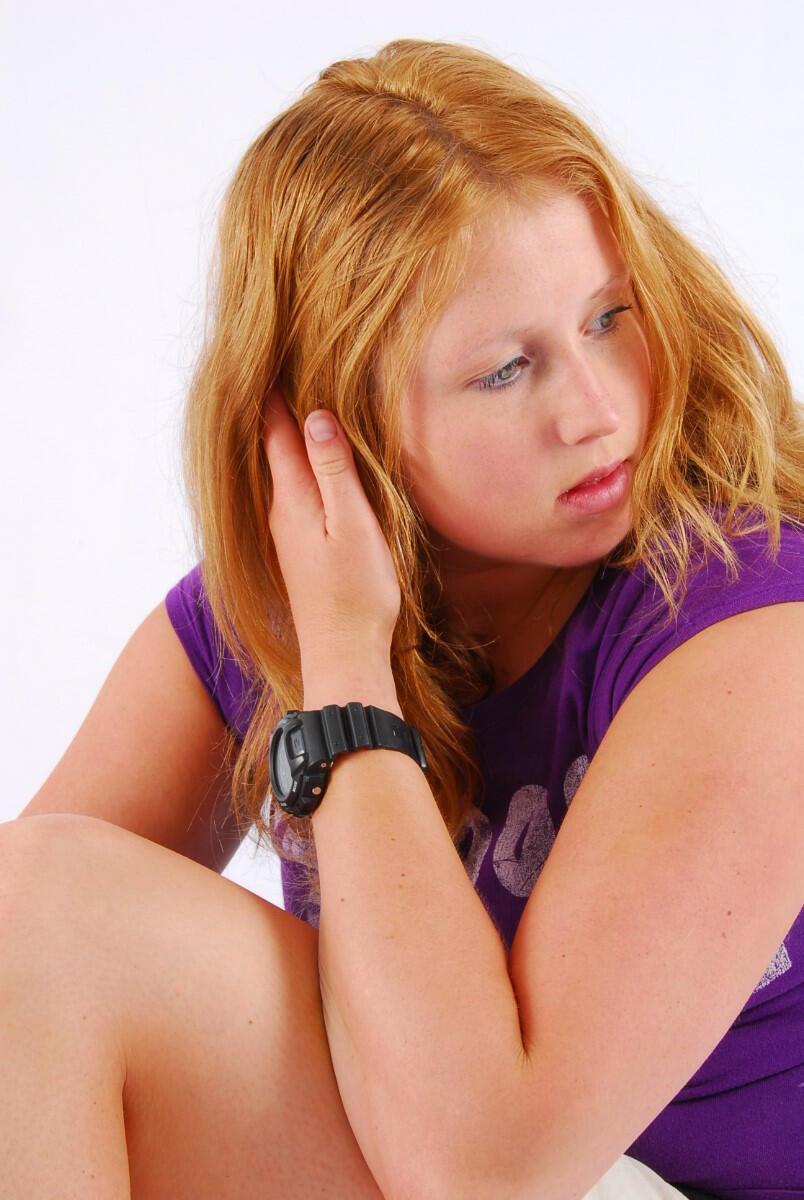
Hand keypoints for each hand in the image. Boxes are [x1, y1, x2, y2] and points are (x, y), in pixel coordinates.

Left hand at [262, 383, 401, 669]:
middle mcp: (280, 511)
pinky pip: (289, 491)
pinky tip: (301, 462)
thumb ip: (334, 470)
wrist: (343, 655)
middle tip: (271, 365)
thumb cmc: (356, 592)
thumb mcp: (353, 524)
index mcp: (293, 498)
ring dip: (283, 436)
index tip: (268, 353)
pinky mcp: (296, 550)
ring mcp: (285, 532)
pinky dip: (292, 465)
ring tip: (284, 402)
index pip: (278, 431)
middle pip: (272, 447)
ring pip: (279, 470)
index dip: (274, 393)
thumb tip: (316, 416)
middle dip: (273, 408)